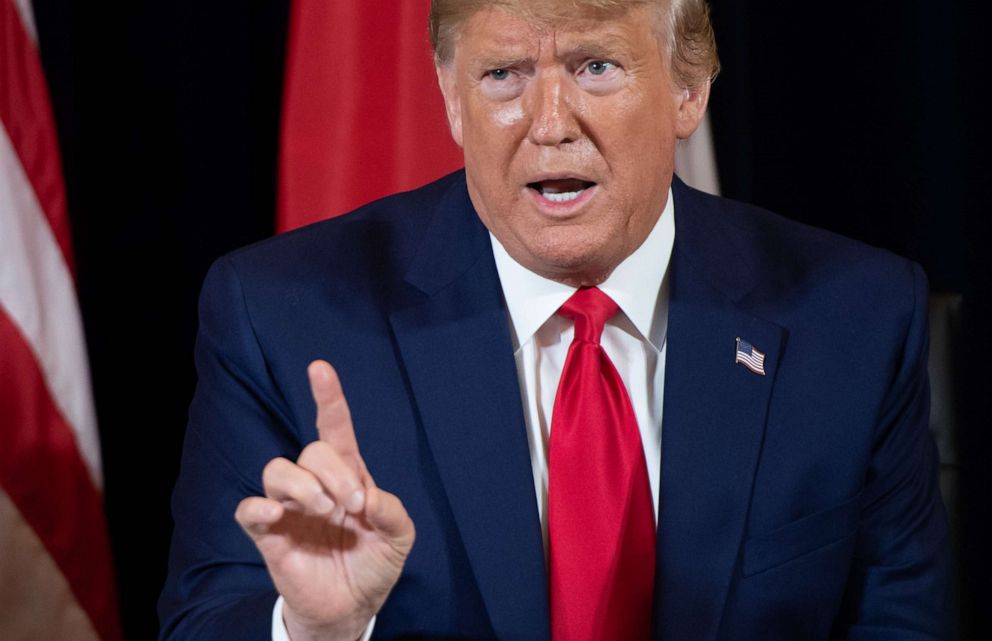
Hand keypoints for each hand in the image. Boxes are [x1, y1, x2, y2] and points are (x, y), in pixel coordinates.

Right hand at [235, 360, 414, 640]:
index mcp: (348, 476)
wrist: (351, 607)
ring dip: (303, 485)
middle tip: (353, 504)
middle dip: (334, 472)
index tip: (319, 368)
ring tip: (324, 511)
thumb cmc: (374, 563)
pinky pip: (249, 509)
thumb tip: (367, 497)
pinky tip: (278, 515)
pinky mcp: (269, 534)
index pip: (334, 429)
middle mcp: (315, 484)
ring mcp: (290, 508)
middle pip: (312, 451)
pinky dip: (259, 507)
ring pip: (277, 469)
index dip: (327, 398)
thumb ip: (392, 511)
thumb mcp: (400, 537)